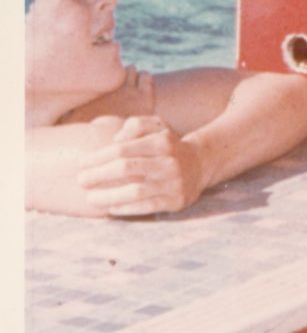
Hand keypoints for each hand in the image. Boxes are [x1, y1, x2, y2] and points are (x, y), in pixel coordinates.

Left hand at [76, 114, 207, 214]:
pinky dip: (126, 208)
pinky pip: (146, 206)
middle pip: (126, 168)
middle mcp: (168, 161)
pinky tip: (110, 208)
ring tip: (90, 198)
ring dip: (108, 196)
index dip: (98, 157)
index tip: (81, 164)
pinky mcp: (175, 200)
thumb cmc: (168, 146)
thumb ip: (136, 124)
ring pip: (134, 191)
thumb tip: (116, 139)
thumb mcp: (158, 126)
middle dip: (99, 175)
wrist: (199, 165)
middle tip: (81, 181)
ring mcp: (172, 182)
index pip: (123, 149)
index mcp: (162, 141)